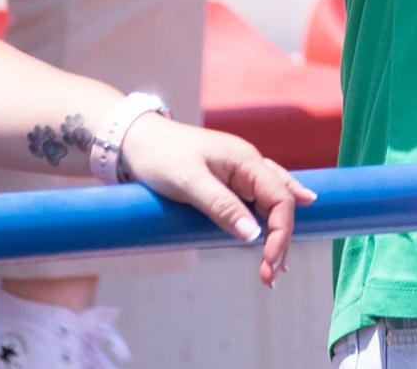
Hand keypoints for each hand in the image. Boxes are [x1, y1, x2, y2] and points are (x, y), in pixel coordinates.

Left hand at [117, 116, 315, 286]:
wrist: (136, 139)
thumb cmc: (161, 155)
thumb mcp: (188, 182)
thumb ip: (221, 206)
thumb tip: (253, 235)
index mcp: (247, 161)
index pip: (280, 198)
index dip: (280, 231)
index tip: (268, 261)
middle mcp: (249, 166)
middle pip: (281, 203)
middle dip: (280, 240)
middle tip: (269, 276)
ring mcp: (239, 174)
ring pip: (272, 204)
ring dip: (276, 235)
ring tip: (274, 267)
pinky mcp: (226, 183)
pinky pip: (257, 203)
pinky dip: (267, 222)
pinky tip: (273, 234)